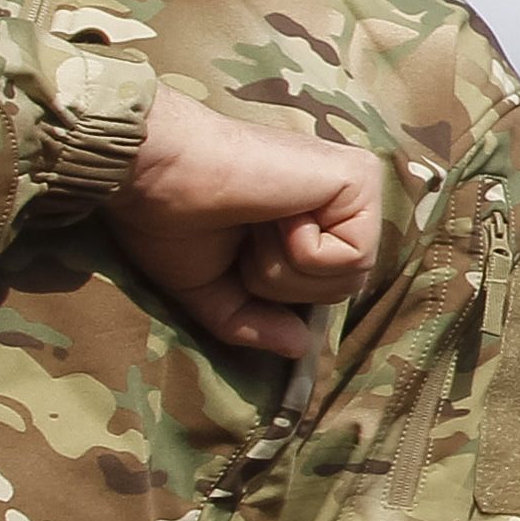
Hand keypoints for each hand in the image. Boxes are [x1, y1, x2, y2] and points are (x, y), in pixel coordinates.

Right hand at [110, 87, 383, 360]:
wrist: (157, 172)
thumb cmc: (175, 220)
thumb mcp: (214, 287)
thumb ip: (255, 321)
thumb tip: (300, 348)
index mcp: (314, 218)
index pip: (324, 288)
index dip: (275, 290)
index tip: (237, 248)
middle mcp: (343, 198)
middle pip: (343, 288)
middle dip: (279, 282)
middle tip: (245, 233)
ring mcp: (359, 184)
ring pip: (348, 278)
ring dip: (284, 267)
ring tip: (257, 220)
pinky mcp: (362, 176)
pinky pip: (351, 257)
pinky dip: (300, 250)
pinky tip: (276, 210)